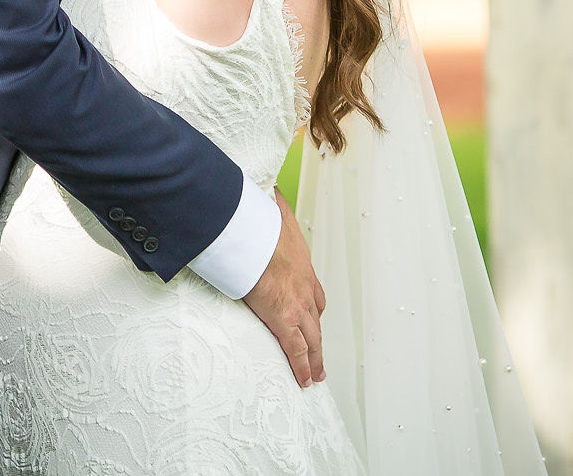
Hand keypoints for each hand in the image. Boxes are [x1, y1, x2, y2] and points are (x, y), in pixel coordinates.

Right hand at [243, 190, 326, 386]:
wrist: (253, 235)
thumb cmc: (258, 222)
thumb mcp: (271, 212)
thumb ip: (271, 207)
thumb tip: (268, 193)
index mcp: (301, 264)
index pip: (314, 290)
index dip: (314, 305)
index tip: (312, 313)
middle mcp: (305, 286)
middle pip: (317, 318)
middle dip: (318, 336)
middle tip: (319, 352)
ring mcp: (297, 304)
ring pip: (313, 338)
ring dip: (316, 357)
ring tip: (316, 374)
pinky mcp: (283, 319)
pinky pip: (296, 350)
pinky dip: (302, 366)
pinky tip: (304, 380)